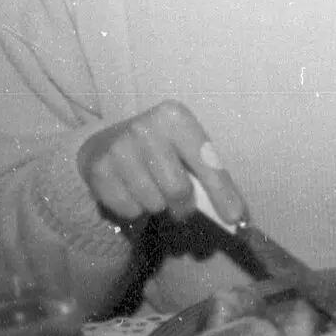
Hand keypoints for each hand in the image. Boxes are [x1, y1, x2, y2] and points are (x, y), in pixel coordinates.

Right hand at [75, 100, 244, 227]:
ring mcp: (118, 149)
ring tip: (152, 190)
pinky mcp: (98, 171)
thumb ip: (207, 174)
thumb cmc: (161, 147)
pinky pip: (129, 210)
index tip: (236, 218)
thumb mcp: (185, 147)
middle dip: (184, 206)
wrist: (106, 142)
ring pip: (153, 203)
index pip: (206, 162)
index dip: (223, 193)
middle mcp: (145, 128)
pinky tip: (132, 191)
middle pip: (178, 189)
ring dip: (158, 206)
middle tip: (182, 207)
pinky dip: (135, 210)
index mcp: (175, 117)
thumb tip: (235, 215)